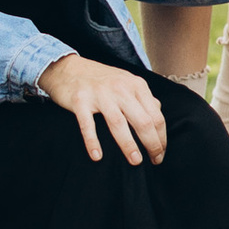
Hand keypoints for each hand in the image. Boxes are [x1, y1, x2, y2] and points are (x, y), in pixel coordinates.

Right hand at [40, 50, 168, 163]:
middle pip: (142, 120)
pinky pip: (88, 124)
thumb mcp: (126, 82)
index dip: (161, 137)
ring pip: (118, 123)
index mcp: (135, 85)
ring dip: (129, 145)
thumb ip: (142, 96)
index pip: (155, 115)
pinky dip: (92, 141)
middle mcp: (120, 88)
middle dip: (152, 144)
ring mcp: (99, 94)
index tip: (160, 153)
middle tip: (154, 161)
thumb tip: (158, 111)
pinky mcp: (80, 100)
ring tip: (135, 161)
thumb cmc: (101, 79)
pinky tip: (97, 156)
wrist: (67, 67)